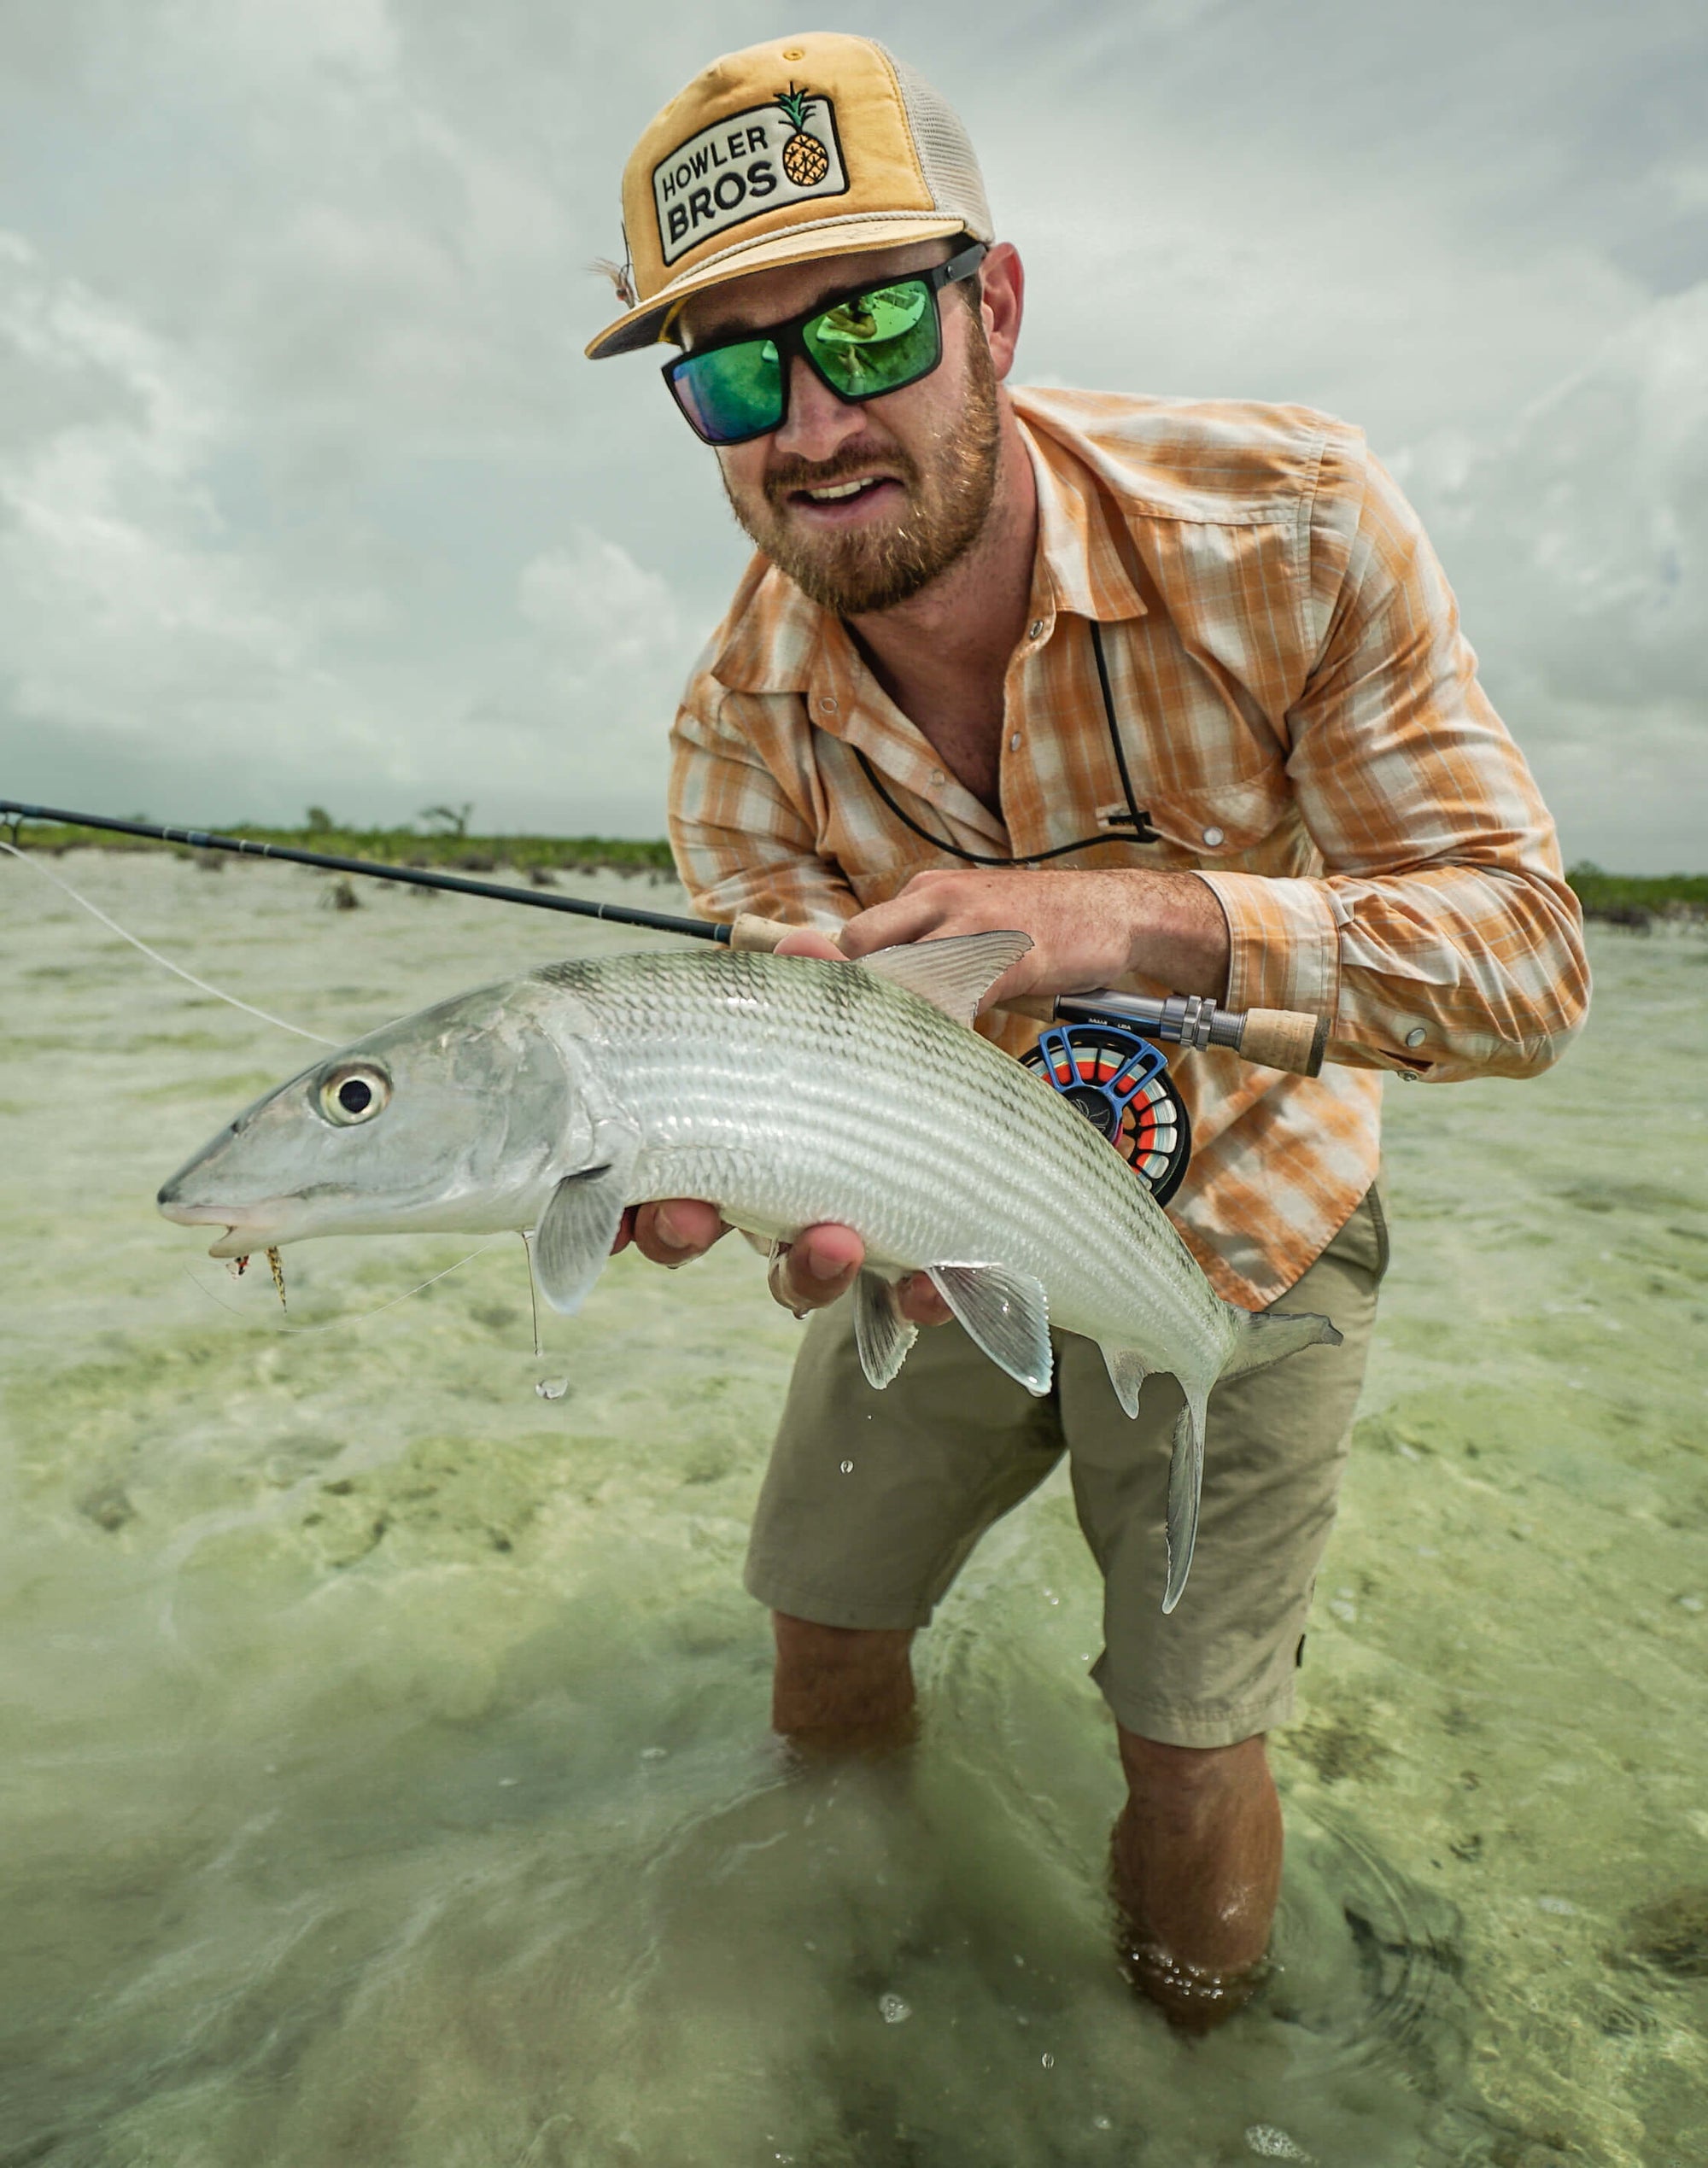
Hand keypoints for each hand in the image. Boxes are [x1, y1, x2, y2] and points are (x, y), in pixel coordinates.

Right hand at [611, 925, 953, 1323]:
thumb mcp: (863, 1015)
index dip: (621, 1204)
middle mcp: (771, 1199)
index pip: (658, 1172)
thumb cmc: (897, 1061)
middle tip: (688, 1220)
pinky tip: (930, 1287)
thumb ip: (828, 987)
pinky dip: (916, 1300)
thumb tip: (804, 943)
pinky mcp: (911, 1272)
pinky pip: (903, 1302)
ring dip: (805, 1269)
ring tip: (835, 1239)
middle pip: (699, 1236)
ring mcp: (835, 1242)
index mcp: (738, 1136)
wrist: (987, 1111)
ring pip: (795, 1280)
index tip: (606, 1217)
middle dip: (681, 1234)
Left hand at [835, 866, 1230, 1006]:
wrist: (1116, 911)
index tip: (844, 1010)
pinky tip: (950, 1043)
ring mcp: (974, 922)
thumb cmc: (1042, 927)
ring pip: (903, 968)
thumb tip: (883, 995)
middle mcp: (940, 897)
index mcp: (927, 890)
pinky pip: (957, 995)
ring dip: (896, 1008)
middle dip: (858, 987)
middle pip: (861, 941)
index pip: (859, 933)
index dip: (846, 975)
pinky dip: (945, 1023)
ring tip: (901, 1042)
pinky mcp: (1009, 954)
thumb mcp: (973, 919)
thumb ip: (928, 945)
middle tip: (871, 1027)